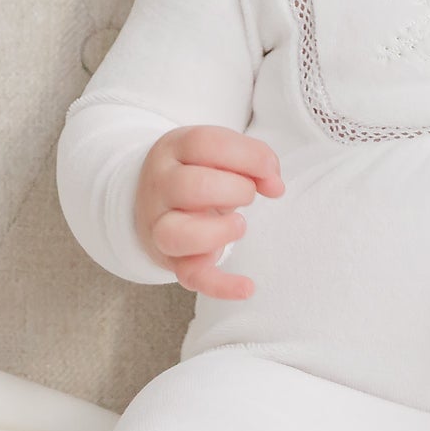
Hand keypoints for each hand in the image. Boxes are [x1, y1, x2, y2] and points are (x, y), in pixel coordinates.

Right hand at [133, 125, 283, 297]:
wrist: (153, 200)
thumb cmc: (198, 172)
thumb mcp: (218, 153)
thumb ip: (252, 160)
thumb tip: (276, 186)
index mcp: (173, 150)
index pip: (205, 143)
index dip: (248, 156)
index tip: (270, 171)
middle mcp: (160, 186)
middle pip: (191, 187)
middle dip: (235, 190)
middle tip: (248, 194)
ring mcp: (159, 225)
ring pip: (177, 235)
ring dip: (218, 232)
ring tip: (238, 225)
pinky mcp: (171, 259)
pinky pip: (190, 277)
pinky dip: (221, 286)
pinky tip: (248, 287)